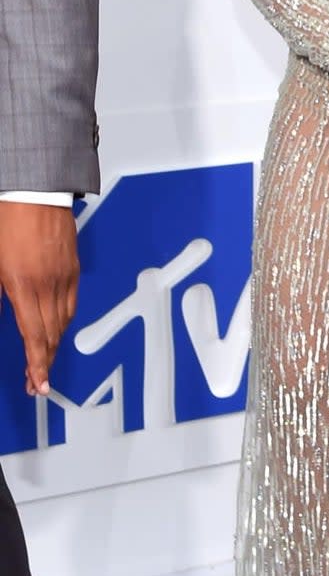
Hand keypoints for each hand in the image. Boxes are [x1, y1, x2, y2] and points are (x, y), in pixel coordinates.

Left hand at [0, 202, 79, 395]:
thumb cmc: (8, 218)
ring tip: (43, 360)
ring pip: (64, 322)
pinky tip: (56, 327)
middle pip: (52, 335)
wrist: (34, 189)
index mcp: (23, 285)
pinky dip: (64, 322)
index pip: (34, 337)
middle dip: (44, 362)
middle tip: (36, 382)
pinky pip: (71, 304)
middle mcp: (48, 285)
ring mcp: (65, 276)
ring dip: (54, 345)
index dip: (36, 366)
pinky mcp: (73, 267)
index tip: (37, 386)